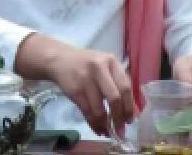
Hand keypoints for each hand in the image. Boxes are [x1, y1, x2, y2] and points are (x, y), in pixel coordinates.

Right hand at [14, 34, 135, 135]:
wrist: (60, 60)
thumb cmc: (88, 65)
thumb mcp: (105, 66)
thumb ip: (118, 83)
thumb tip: (132, 111)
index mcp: (112, 62)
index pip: (125, 86)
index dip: (129, 106)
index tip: (130, 120)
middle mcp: (99, 69)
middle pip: (114, 98)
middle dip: (119, 118)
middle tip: (120, 130)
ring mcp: (85, 79)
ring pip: (99, 108)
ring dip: (105, 124)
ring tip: (108, 132)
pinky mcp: (74, 90)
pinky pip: (87, 111)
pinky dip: (94, 123)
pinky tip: (98, 128)